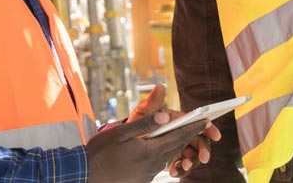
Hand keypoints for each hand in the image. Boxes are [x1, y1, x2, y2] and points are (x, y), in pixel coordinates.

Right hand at [87, 112, 207, 182]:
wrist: (86, 175)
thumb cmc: (101, 151)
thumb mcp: (121, 133)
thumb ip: (145, 123)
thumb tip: (167, 115)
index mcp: (150, 151)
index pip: (178, 137)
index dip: (193, 128)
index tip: (206, 120)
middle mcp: (152, 165)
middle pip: (175, 147)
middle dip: (187, 136)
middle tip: (198, 124)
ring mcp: (147, 175)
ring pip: (166, 157)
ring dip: (173, 145)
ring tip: (178, 133)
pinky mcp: (142, 180)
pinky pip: (157, 165)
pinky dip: (161, 154)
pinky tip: (156, 148)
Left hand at [127, 84, 221, 176]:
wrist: (128, 141)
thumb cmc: (139, 122)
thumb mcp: (143, 112)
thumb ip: (152, 102)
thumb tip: (159, 86)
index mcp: (179, 120)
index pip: (197, 122)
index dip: (209, 128)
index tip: (216, 135)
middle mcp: (182, 133)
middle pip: (200, 141)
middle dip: (204, 149)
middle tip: (203, 158)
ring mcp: (179, 147)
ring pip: (193, 156)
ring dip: (192, 162)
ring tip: (184, 166)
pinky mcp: (174, 160)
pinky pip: (182, 167)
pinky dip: (181, 170)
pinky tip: (174, 172)